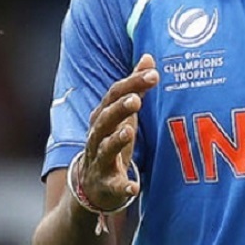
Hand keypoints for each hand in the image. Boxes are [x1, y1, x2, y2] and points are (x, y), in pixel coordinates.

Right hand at [79, 54, 158, 209]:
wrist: (91, 184)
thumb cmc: (111, 140)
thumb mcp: (123, 113)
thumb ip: (134, 86)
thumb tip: (148, 58)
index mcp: (103, 116)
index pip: (114, 95)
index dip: (132, 83)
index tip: (153, 74)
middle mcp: (97, 136)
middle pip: (105, 119)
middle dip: (119, 109)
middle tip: (135, 100)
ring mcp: (99, 161)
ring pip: (104, 149)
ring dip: (116, 140)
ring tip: (128, 132)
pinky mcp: (106, 185)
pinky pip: (114, 186)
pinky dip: (123, 186)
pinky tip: (134, 187)